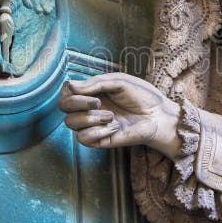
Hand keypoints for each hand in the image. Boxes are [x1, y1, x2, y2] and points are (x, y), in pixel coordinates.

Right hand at [58, 73, 181, 158]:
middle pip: (63, 107)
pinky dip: (98, 132)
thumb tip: (70, 86)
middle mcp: (89, 108)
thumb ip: (95, 83)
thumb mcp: (119, 82)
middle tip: (97, 102)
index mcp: (92, 92)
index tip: (88, 91)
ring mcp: (93, 125)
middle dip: (77, 103)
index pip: (67, 92)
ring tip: (111, 116)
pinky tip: (114, 127)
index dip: (70, 92)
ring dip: (90, 118)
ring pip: (71, 123)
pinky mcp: (99, 140)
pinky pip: (84, 138)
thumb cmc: (142, 96)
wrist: (158, 116)